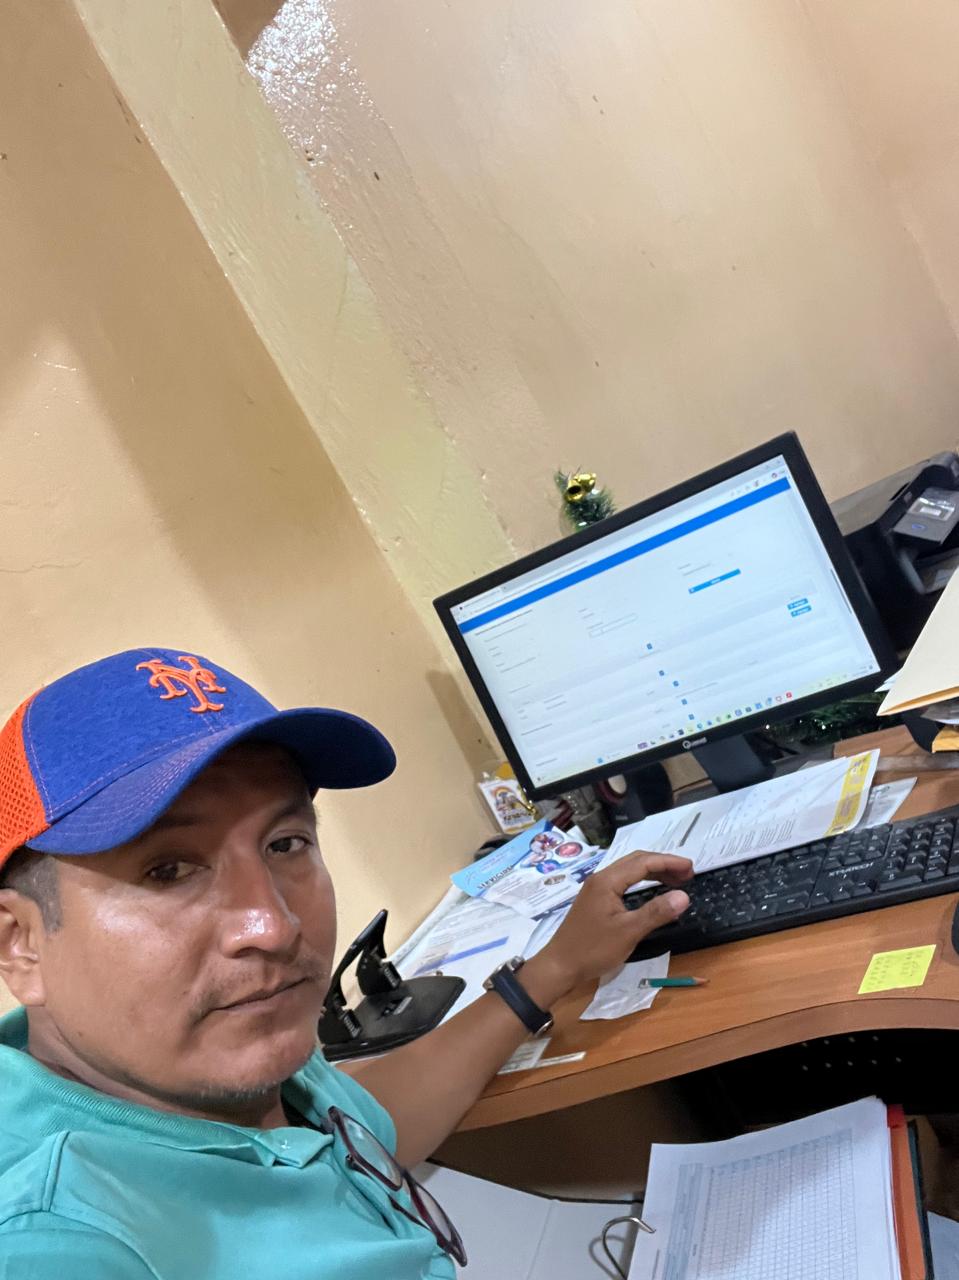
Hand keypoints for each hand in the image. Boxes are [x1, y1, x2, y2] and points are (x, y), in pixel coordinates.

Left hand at [520, 852, 692, 1006]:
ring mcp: (597, 889)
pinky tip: (652, 892)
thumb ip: (656, 912)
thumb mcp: (628, 932)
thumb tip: (684, 896)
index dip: (669, 862)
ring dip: (653, 873)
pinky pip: (623, 883)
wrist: (560, 965)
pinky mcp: (596, 900)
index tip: (691, 867)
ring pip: (629, 872)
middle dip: (663, 864)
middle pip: (636, 862)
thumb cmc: (593, 949)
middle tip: (688, 874)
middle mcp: (601, 879)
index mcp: (607, 881)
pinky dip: (642, 883)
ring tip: (677, 882)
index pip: (643, 862)